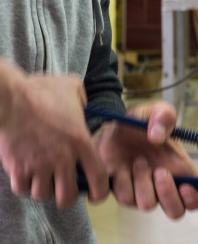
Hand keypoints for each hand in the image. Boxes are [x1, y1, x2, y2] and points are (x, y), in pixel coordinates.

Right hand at [0, 60, 108, 207]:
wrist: (10, 98)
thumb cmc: (41, 90)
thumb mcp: (72, 87)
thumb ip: (83, 99)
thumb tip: (83, 106)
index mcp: (80, 141)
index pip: (98, 177)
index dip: (100, 190)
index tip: (96, 192)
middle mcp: (62, 157)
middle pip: (67, 197)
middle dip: (66, 194)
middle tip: (64, 185)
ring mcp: (39, 165)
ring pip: (43, 195)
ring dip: (44, 188)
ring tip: (43, 175)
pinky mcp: (18, 168)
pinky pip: (22, 189)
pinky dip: (24, 185)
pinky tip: (26, 172)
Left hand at [94, 100, 197, 218]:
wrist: (110, 127)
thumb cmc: (139, 122)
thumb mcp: (154, 110)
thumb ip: (163, 115)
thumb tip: (157, 137)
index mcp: (178, 169)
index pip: (197, 197)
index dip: (195, 198)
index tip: (185, 186)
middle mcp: (161, 185)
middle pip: (175, 211)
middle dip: (168, 194)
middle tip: (159, 172)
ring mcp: (140, 192)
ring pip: (147, 205)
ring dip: (142, 182)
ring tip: (137, 161)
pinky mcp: (120, 192)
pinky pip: (123, 199)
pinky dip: (122, 182)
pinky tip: (120, 167)